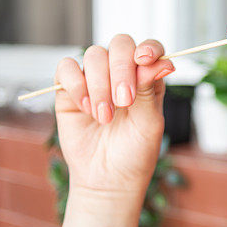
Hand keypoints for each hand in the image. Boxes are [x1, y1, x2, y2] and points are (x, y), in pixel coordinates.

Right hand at [54, 34, 175, 199]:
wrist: (107, 180)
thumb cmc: (134, 154)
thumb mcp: (149, 124)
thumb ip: (150, 91)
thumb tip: (161, 62)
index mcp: (147, 79)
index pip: (149, 49)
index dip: (148, 48)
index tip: (144, 59)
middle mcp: (122, 73)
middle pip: (120, 45)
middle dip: (121, 69)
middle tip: (124, 102)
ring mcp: (95, 79)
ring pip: (94, 55)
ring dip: (99, 85)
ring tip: (104, 117)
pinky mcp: (69, 89)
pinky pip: (66, 68)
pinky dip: (76, 85)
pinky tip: (86, 109)